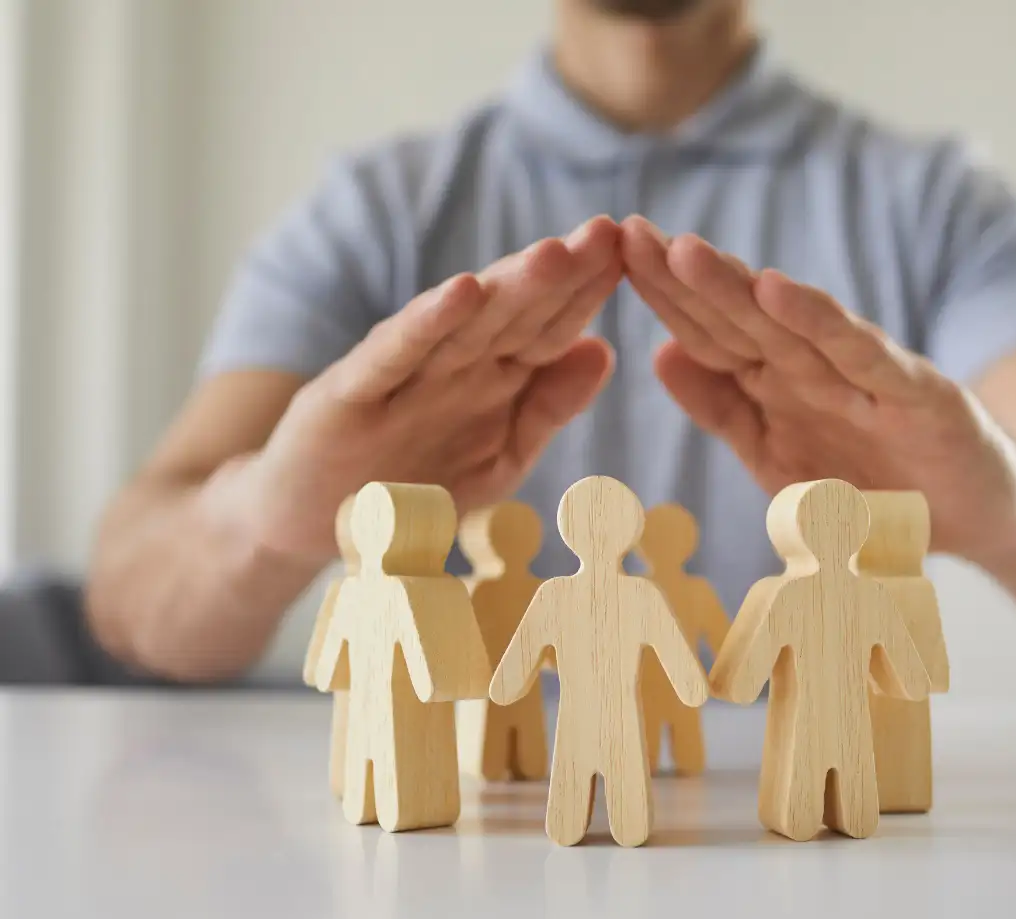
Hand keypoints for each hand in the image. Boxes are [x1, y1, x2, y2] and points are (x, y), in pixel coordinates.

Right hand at [238, 216, 622, 561]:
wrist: (306, 519)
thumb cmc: (409, 481)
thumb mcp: (499, 454)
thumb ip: (547, 405)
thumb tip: (606, 349)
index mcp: (493, 377)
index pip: (552, 327)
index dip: (592, 292)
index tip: (640, 256)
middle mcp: (453, 365)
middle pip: (516, 313)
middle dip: (564, 274)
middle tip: (610, 232)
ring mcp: (403, 375)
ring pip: (465, 324)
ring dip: (508, 287)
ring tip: (554, 252)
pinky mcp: (353, 392)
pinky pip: (396, 354)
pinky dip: (427, 324)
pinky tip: (461, 292)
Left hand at [620, 216, 1015, 557]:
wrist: (977, 517)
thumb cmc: (873, 485)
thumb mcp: (777, 456)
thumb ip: (723, 409)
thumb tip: (660, 353)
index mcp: (775, 385)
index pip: (708, 334)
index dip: (661, 297)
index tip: (607, 259)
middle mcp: (813, 369)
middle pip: (738, 318)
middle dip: (683, 276)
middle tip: (627, 233)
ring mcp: (863, 378)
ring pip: (790, 326)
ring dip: (737, 288)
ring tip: (686, 251)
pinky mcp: (914, 394)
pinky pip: (861, 356)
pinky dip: (822, 323)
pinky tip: (781, 291)